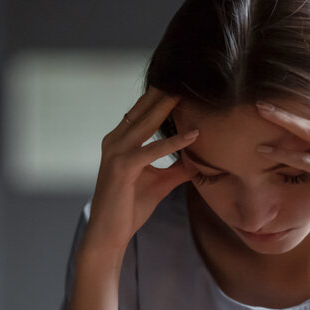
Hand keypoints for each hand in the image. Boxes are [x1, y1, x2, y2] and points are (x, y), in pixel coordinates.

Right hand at [83, 89, 198, 256]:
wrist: (109, 234)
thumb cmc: (129, 208)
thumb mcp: (161, 183)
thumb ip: (178, 167)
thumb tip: (201, 159)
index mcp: (119, 140)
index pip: (142, 112)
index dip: (161, 96)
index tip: (183, 82)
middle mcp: (114, 141)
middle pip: (144, 110)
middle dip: (165, 92)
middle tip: (188, 74)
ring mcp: (115, 153)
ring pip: (146, 123)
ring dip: (169, 107)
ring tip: (189, 92)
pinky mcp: (122, 168)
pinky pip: (151, 150)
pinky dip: (173, 143)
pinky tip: (193, 135)